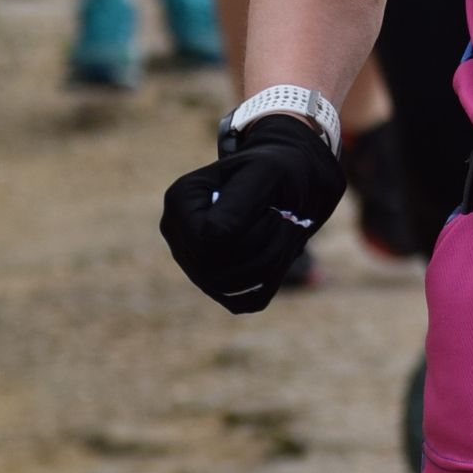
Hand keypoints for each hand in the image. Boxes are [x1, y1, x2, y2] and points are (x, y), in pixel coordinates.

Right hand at [159, 116, 346, 313]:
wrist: (292, 181)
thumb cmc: (277, 170)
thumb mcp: (266, 173)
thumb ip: (239, 202)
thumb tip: (212, 238)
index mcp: (180, 202)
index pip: (208, 241)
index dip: (250, 232)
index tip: (274, 210)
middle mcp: (179, 236)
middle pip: (218, 269)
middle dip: (266, 246)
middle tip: (288, 220)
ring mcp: (195, 263)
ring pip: (232, 288)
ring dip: (274, 263)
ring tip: (287, 234)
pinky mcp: (218, 285)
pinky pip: (245, 301)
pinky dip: (271, 281)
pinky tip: (282, 253)